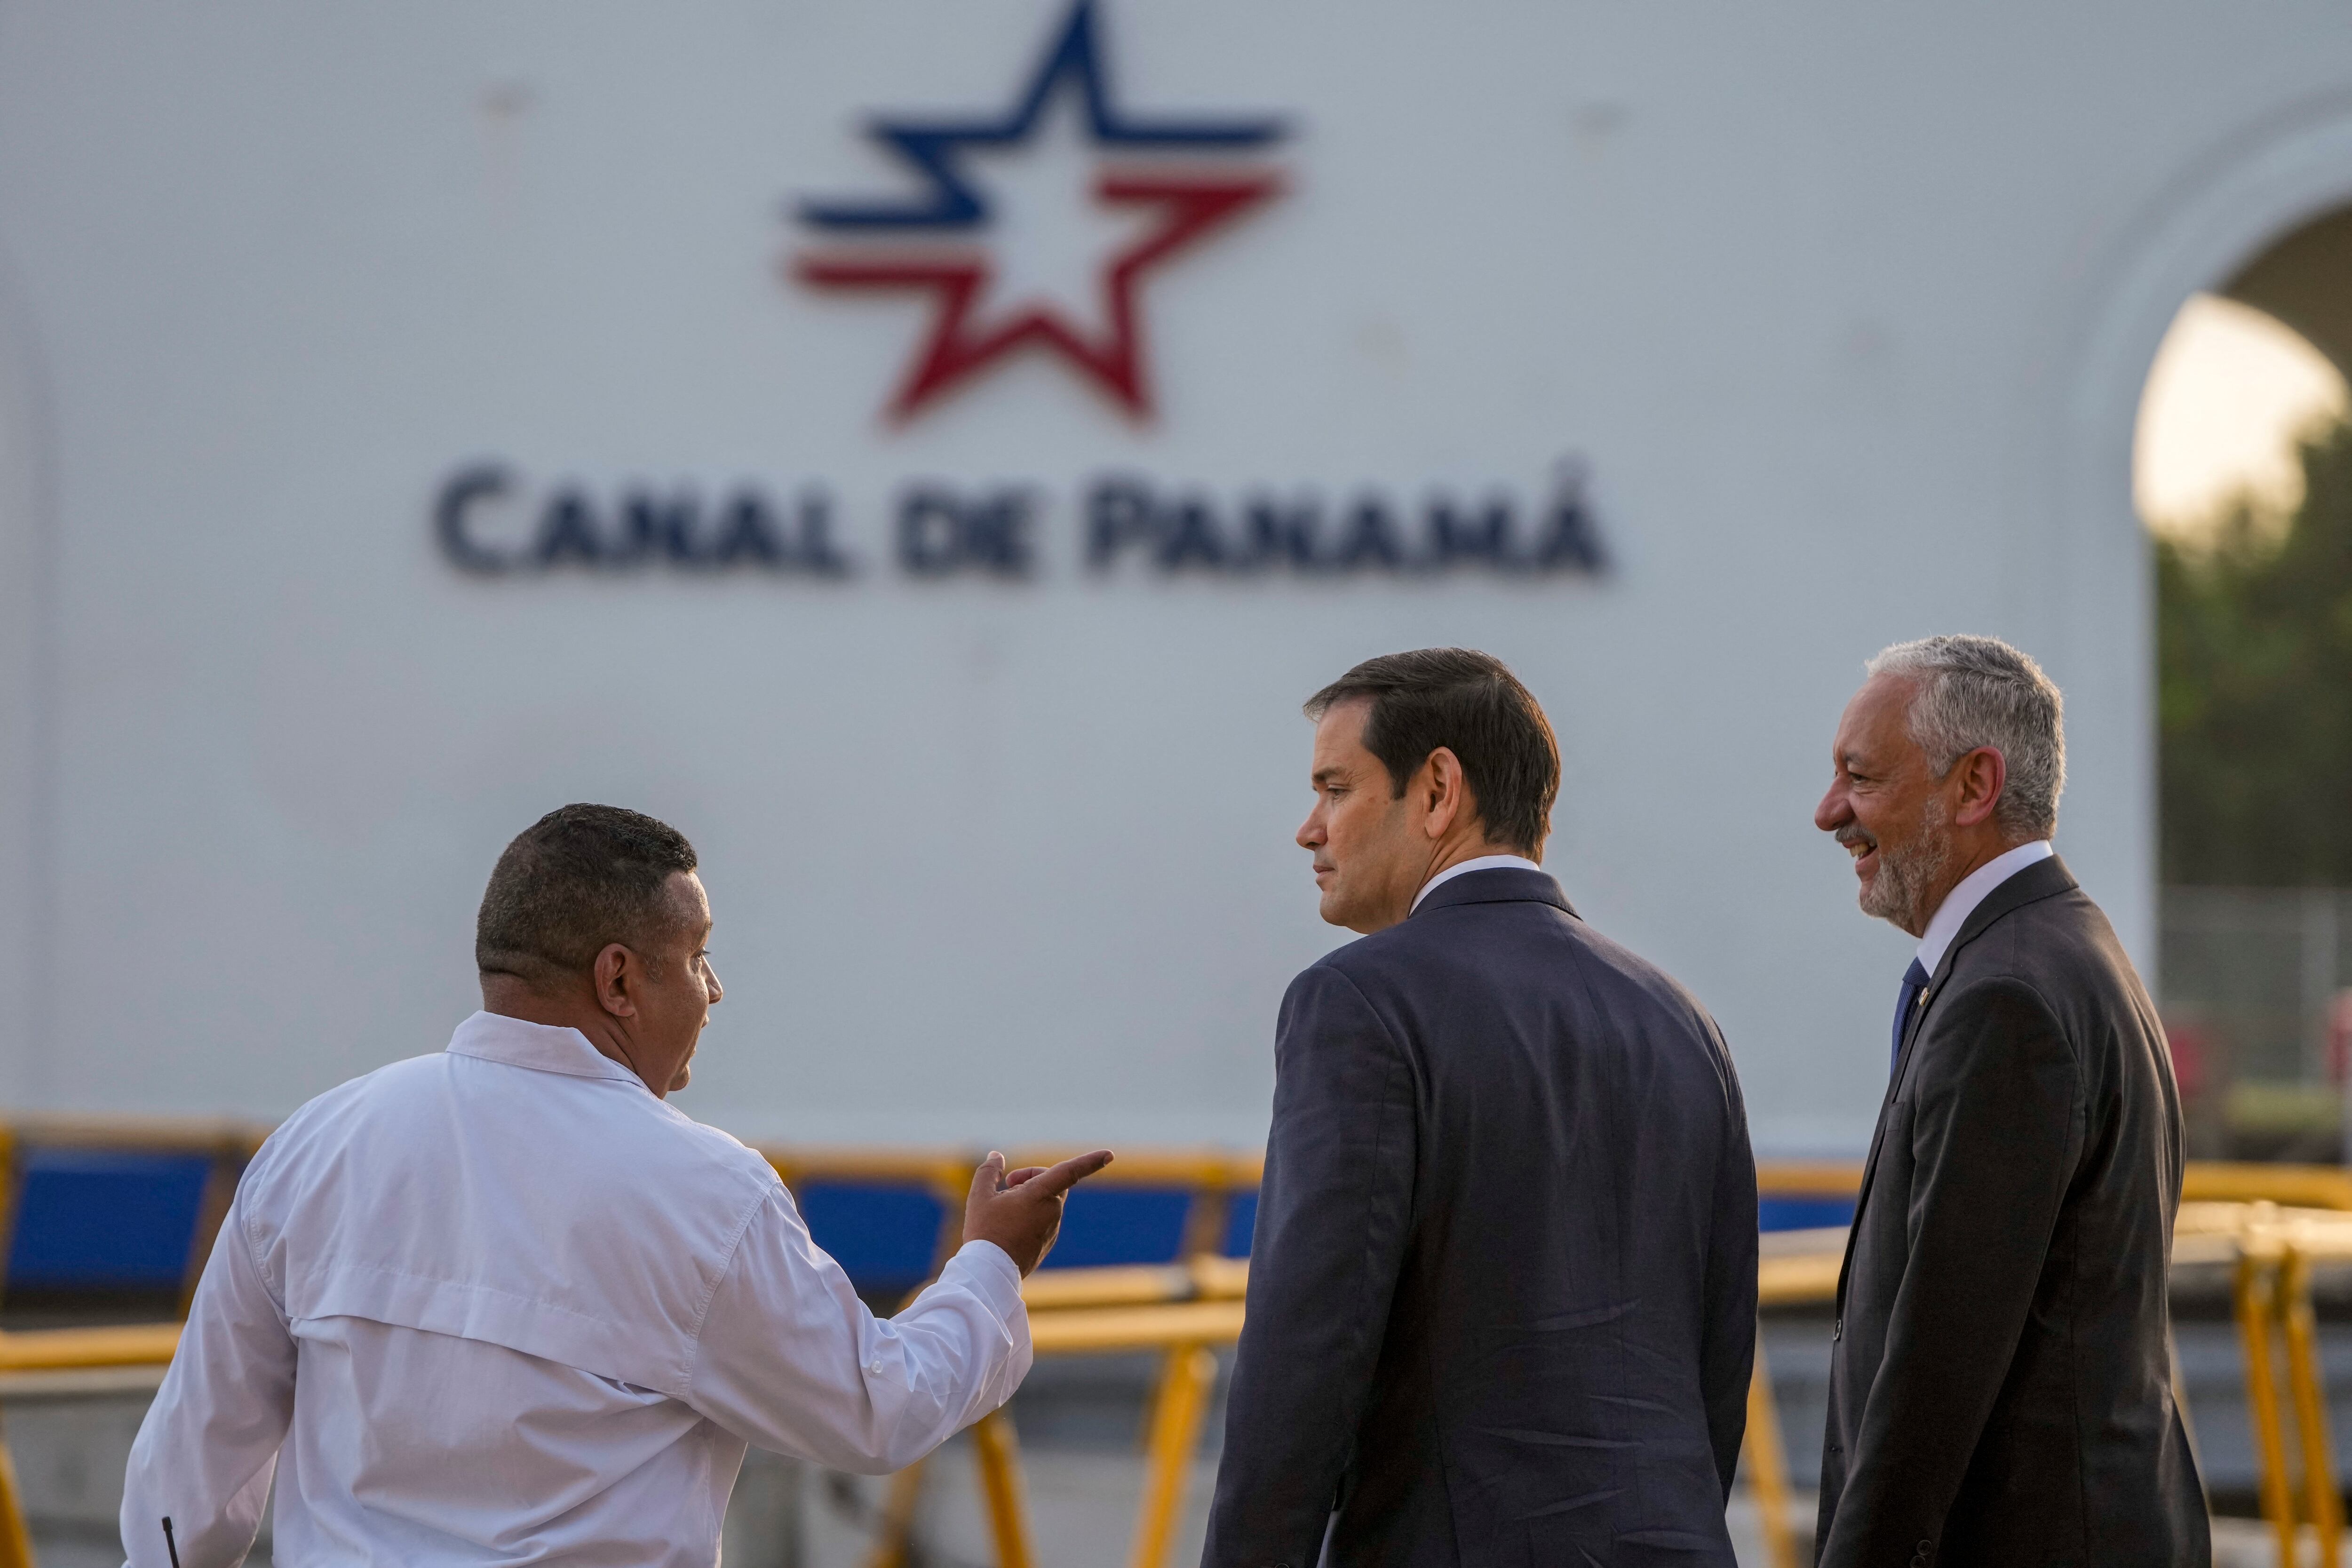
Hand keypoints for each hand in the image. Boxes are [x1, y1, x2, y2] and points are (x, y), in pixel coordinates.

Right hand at [961, 1148, 1113, 1274]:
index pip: (1070, 1172)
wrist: (990, 1273)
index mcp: (1040, 1195)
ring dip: (1029, 1198)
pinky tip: (1008, 1226)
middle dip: (1032, 1177)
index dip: (1090, 1161)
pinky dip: (1030, 1215)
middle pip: (1053, 1181)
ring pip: (1046, 1202)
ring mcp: (1052, 1230)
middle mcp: (1052, 1212)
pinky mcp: (1047, 1243)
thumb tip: (996, 1156)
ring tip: (1002, 1210)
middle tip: (1008, 1184)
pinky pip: (1043, 1220)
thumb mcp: (980, 1196)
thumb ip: (989, 1171)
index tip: (1109, 1155)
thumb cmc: (985, 1231)